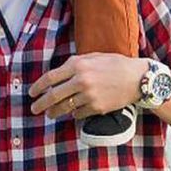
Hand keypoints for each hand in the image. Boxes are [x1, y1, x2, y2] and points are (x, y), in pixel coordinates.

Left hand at [29, 53, 145, 119]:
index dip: (38, 87)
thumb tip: (59, 73)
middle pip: (53, 96)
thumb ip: (74, 63)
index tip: (32, 93)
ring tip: (49, 114)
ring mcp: (89, 95)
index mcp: (77, 65)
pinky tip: (72, 113)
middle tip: (34, 109)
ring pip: (64, 107)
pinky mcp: (97, 108)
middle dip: (40, 104)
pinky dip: (74, 114)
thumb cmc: (116, 64)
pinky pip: (78, 113)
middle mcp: (81, 80)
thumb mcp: (93, 57)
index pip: (50, 78)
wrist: (139, 78)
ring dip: (54, 112)